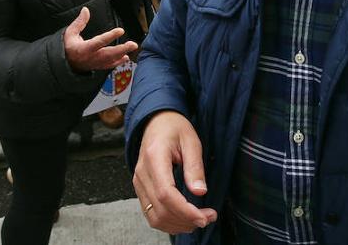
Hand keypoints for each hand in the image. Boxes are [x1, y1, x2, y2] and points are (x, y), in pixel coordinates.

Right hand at [62, 7, 137, 71]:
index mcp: (84, 48)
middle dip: (122, 49)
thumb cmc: (68, 47)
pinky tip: (126, 57)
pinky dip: (118, 62)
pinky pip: (109, 65)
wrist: (65, 64)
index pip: (99, 41)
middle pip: (109, 54)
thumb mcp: (70, 33)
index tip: (120, 30)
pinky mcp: (97, 67)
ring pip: (111, 60)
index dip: (110, 36)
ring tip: (132, 47)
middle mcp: (91, 57)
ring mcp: (95, 63)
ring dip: (122, 53)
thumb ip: (79, 22)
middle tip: (132, 44)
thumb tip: (85, 10)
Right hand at [133, 111, 217, 233]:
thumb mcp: (191, 141)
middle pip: (160, 209)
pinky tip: (184, 219)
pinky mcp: (141, 189)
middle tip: (208, 217)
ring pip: (154, 217)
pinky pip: (151, 214)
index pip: (166, 193)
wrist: (156, 121)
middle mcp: (142, 173)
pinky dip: (168, 222)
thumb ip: (195, 167)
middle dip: (186, 220)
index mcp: (154, 157)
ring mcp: (139, 182)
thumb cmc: (174, 128)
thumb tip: (200, 192)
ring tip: (198, 220)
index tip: (203, 217)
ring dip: (178, 225)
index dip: (185, 210)